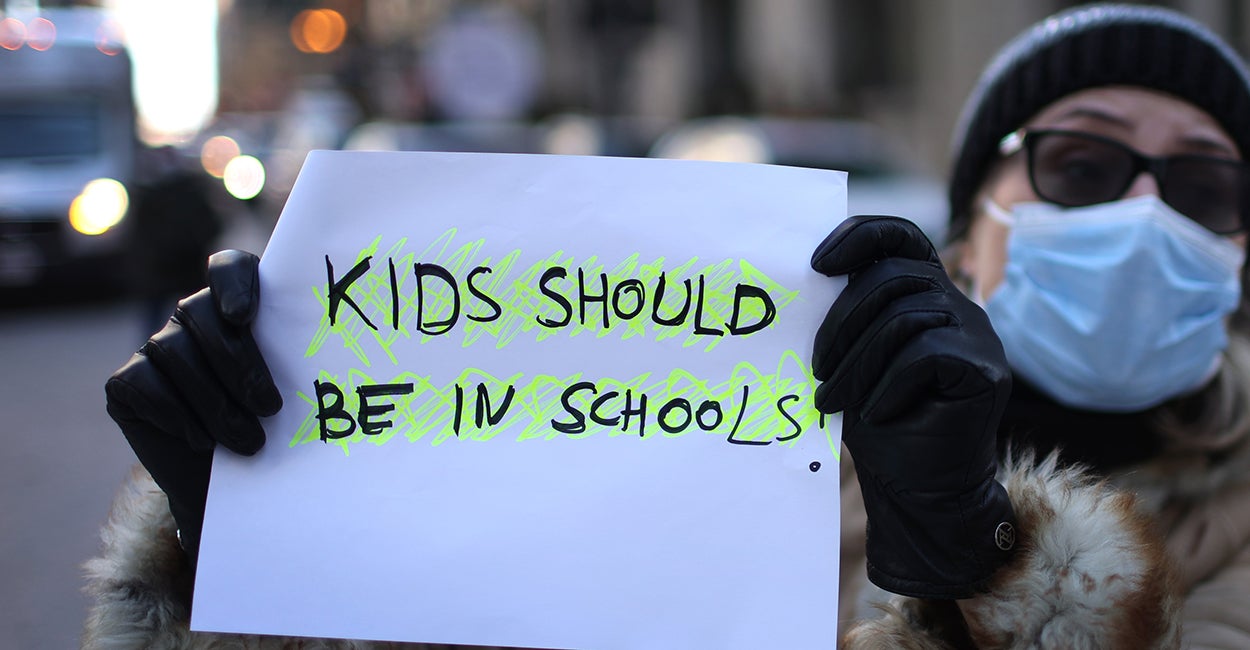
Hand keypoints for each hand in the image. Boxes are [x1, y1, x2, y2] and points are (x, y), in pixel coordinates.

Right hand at [105, 250, 280, 561]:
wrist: (234, 485)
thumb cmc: (278, 430)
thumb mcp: (299, 394)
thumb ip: (309, 364)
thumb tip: (359, 361)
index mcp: (240, 304)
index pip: (230, 267)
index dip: (233, 282)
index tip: (244, 316)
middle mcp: (193, 315)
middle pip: (201, 312)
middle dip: (237, 364)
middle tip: (270, 408)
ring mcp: (156, 345)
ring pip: (173, 351)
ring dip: (216, 402)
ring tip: (249, 441)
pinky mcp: (127, 382)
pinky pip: (144, 384)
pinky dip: (177, 415)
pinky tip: (203, 440)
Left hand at [811, 216, 1015, 598]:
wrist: (918, 487)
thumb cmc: (878, 422)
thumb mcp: (849, 361)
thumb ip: (843, 321)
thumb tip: (801, 285)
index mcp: (922, 292)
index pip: (900, 237)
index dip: (861, 235)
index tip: (817, 263)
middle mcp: (955, 303)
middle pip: (894, 276)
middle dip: (842, 320)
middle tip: (815, 369)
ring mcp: (977, 333)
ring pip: (905, 318)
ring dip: (856, 364)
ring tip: (830, 401)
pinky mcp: (987, 368)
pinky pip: (926, 354)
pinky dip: (888, 386)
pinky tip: (876, 414)